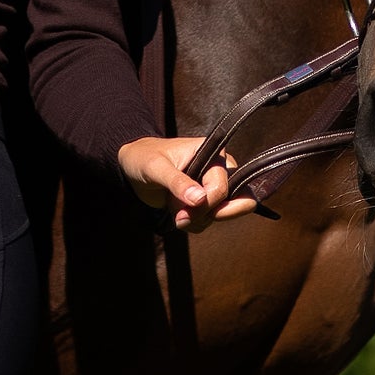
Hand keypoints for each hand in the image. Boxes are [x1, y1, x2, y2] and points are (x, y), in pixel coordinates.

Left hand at [118, 135, 257, 230]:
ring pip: (223, 215)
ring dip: (196, 219)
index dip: (206, 204)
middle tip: (184, 216)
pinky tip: (177, 213)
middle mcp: (220, 168)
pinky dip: (194, 223)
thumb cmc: (144, 158)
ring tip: (174, 208)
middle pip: (240, 201)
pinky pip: (212, 220)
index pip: (222, 188)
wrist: (133, 169)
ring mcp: (214, 185)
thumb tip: (201, 199)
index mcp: (213, 152)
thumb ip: (178, 182)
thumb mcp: (156, 168)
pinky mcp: (206, 200)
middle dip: (209, 215)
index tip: (184, 208)